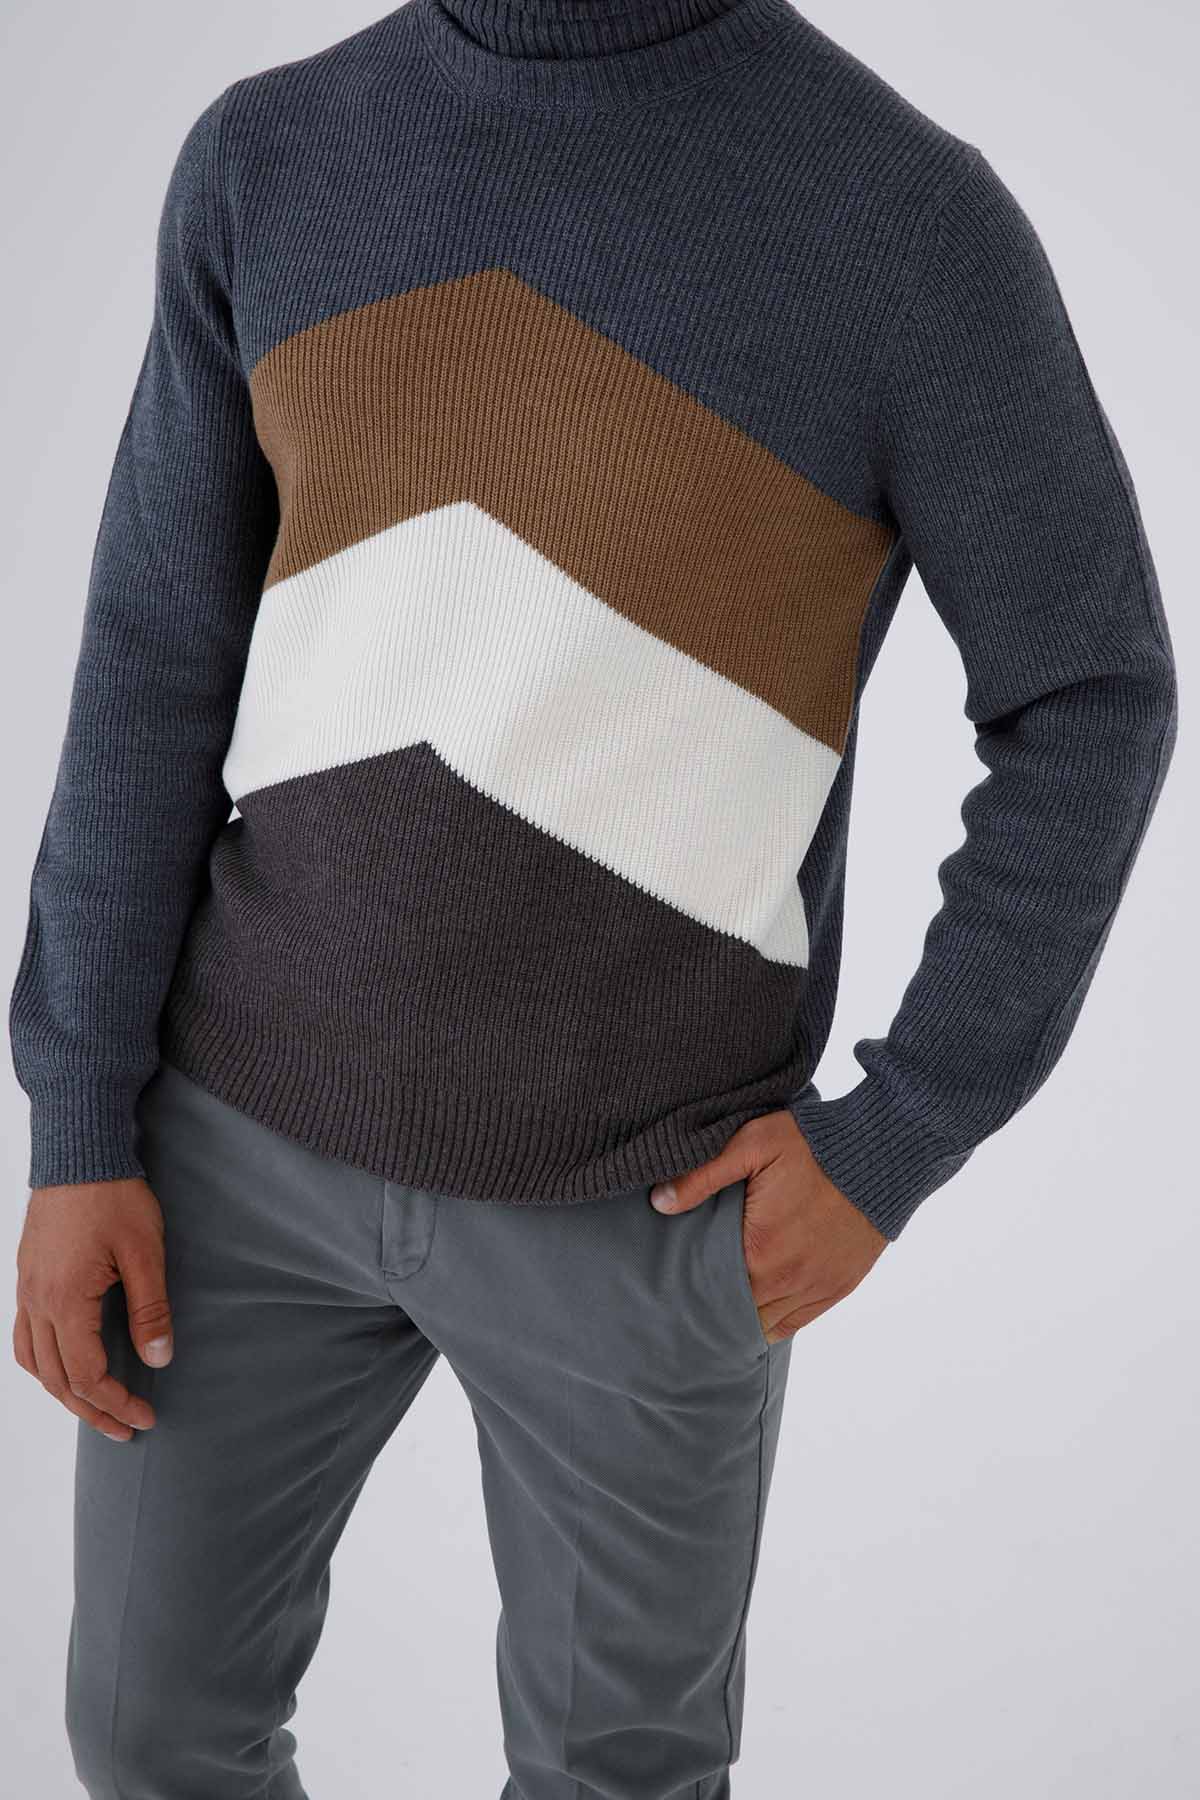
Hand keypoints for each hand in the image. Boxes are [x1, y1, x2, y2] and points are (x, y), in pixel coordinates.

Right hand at [13, 1177, 171, 1441]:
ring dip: (63, 1393)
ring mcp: (26, 1288)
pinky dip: (43, 1363)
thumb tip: (158, 1359)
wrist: (78, 1151)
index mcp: (66, 1298)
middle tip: (125, 1429)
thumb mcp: (145, 1251)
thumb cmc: (114, 1195)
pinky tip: (64, 1366)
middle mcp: (37, 1299)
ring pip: (33, 1361)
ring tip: (96, 1408)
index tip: (145, 1416)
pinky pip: (25, 1335)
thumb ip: (151, 1308)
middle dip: (92, 1410)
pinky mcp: (27, 1276)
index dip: (115, 1402)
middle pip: (55, 1378)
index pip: (86, 1373)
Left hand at [650, 1111, 887, 1341]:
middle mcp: (788, 1279)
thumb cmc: (814, 1143)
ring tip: (718, 1305)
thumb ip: (703, 1175)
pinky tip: (754, 1311)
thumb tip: (660, 1203)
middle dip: (710, 1306)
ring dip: (741, 1316)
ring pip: (764, 1324)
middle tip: (687, 1297)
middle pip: (735, 1313)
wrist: (883, 1153)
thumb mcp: (753, 1143)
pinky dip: (772, 1321)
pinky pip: (795, 1323)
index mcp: (760, 1248)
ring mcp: (816, 1287)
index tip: (671, 1284)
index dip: (689, 1288)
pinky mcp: (838, 1287)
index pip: (709, 1288)